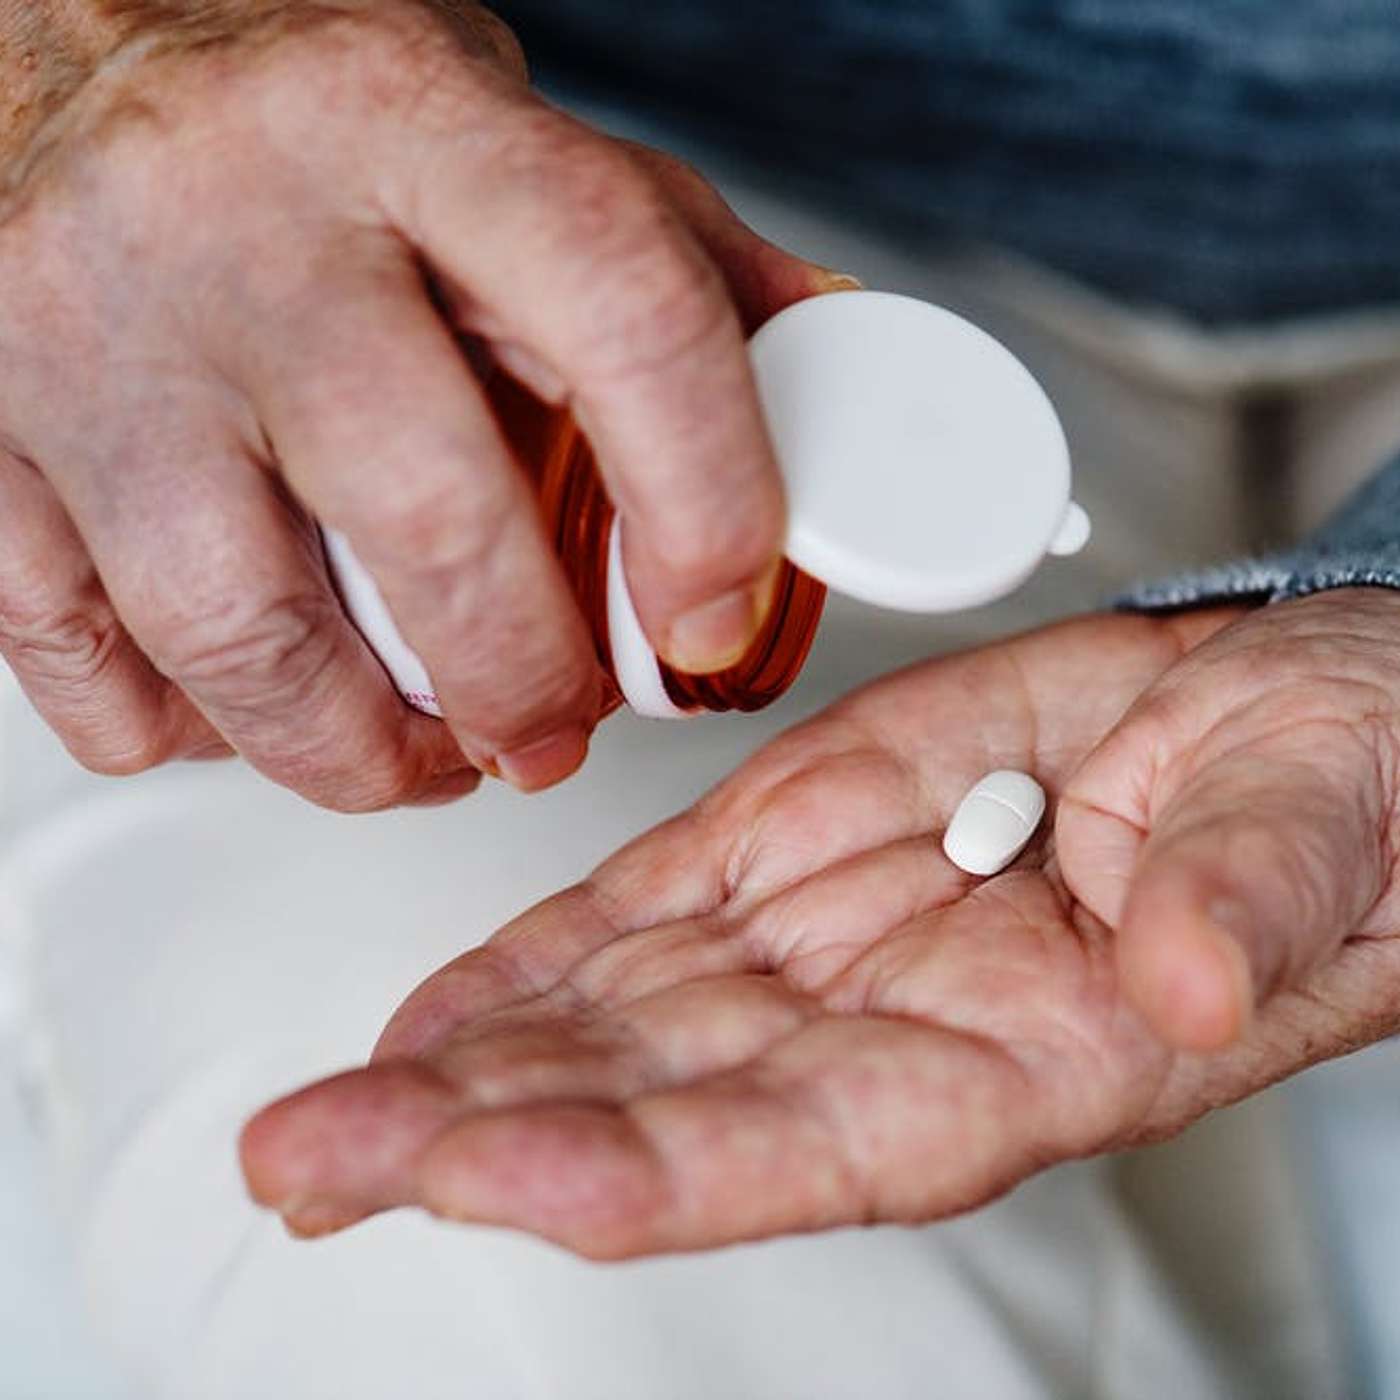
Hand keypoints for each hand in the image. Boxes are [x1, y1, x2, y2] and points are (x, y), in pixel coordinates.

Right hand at [0, 0, 840, 806]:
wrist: (52, 37)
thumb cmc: (299, 107)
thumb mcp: (504, 129)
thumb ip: (662, 253)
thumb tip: (821, 363)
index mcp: (412, 127)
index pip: (622, 317)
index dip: (706, 502)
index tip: (714, 618)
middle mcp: (237, 226)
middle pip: (424, 522)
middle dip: (521, 682)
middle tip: (553, 729)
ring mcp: (88, 341)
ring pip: (238, 634)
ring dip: (358, 753)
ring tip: (420, 758)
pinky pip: (81, 662)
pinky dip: (185, 731)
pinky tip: (254, 707)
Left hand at [241, 590, 1399, 1254]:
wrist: (1283, 718)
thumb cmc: (1330, 791)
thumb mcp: (1323, 827)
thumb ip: (1245, 903)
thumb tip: (1177, 973)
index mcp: (1029, 1051)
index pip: (813, 1144)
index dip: (657, 1168)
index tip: (498, 1176)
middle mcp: (897, 1020)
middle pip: (663, 1103)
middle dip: (482, 1136)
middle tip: (318, 1156)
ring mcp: (833, 933)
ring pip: (621, 1020)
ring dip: (468, 1063)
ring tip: (327, 1110)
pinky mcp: (798, 838)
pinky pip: (646, 916)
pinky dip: (534, 962)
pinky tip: (436, 1014)